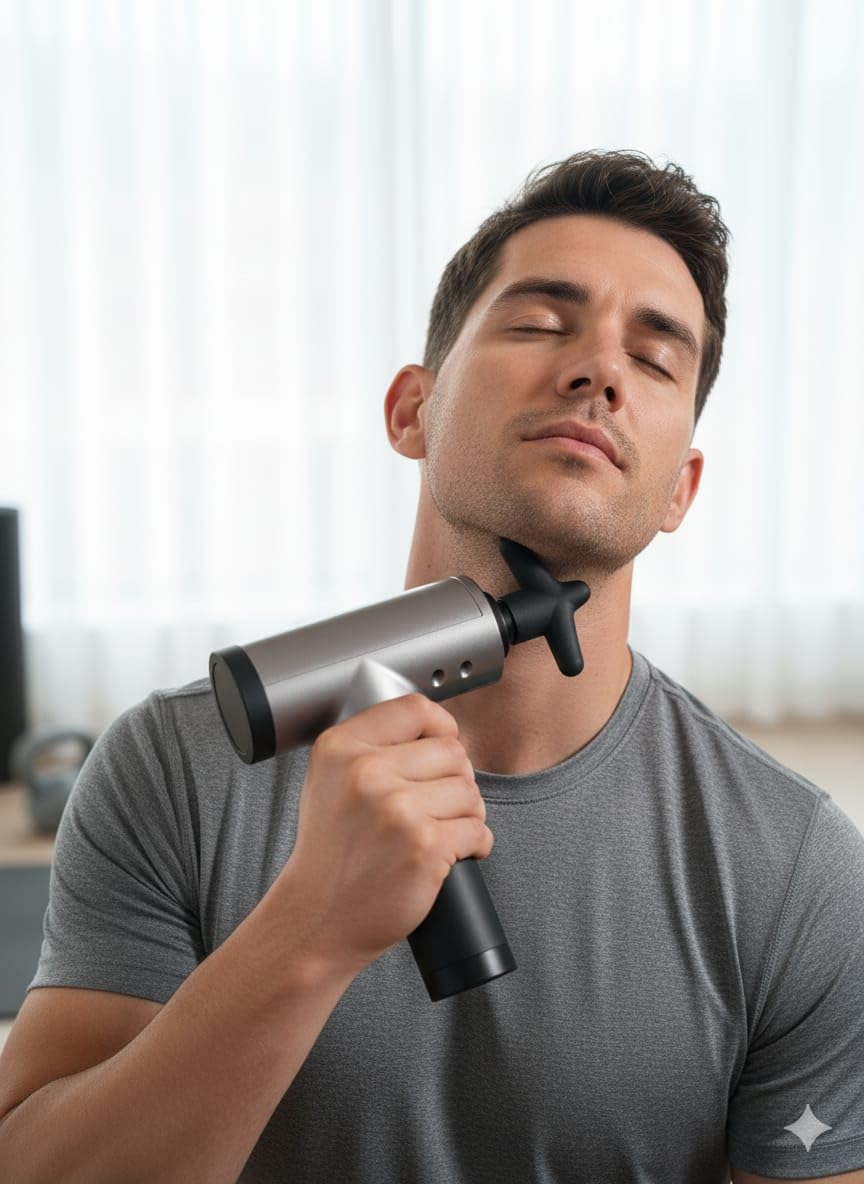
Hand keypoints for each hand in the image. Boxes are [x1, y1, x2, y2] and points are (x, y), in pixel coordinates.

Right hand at [280, 693, 493, 977]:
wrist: (317, 919)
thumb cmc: (329, 855)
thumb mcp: (330, 781)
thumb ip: (372, 747)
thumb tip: (436, 731)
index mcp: (341, 747)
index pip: (416, 709)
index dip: (442, 728)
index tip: (443, 748)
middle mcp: (366, 772)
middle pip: (453, 752)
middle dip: (455, 781)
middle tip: (437, 808)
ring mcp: (397, 809)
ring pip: (470, 792)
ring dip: (466, 815)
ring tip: (438, 833)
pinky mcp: (425, 846)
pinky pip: (478, 831)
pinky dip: (474, 845)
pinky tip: (449, 855)